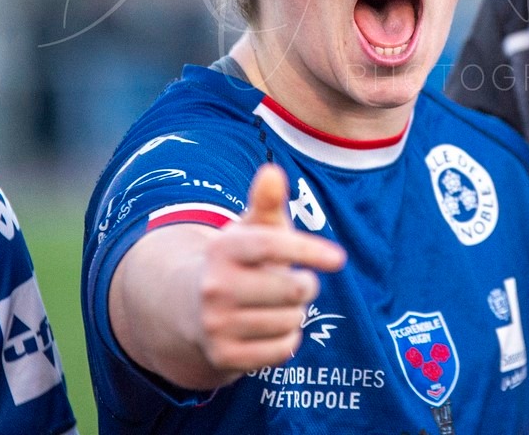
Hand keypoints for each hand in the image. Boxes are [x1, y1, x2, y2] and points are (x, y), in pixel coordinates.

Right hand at [188, 163, 345, 375]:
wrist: (190, 308)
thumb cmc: (238, 261)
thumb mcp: (250, 229)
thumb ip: (265, 202)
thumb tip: (272, 171)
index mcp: (222, 249)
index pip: (271, 246)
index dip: (307, 250)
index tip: (338, 259)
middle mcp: (214, 287)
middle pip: (290, 288)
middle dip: (307, 285)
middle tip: (300, 282)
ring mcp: (216, 325)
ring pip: (289, 321)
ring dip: (296, 313)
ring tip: (279, 305)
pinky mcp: (223, 357)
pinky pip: (281, 350)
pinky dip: (288, 339)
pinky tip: (273, 328)